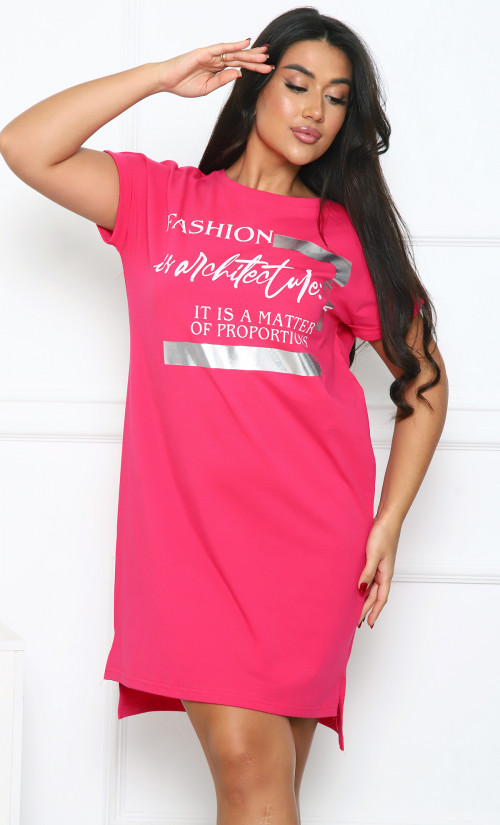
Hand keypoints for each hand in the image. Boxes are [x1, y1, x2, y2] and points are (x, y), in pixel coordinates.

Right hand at [157, 38, 271, 96]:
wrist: (166, 81)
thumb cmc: (183, 84)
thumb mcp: (207, 87)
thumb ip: (222, 80)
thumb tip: (239, 74)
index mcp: (217, 69)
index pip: (239, 67)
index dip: (253, 68)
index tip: (267, 70)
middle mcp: (216, 60)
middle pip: (240, 59)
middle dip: (256, 60)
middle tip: (271, 61)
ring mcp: (211, 55)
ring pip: (235, 53)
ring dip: (249, 54)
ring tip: (264, 54)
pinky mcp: (205, 52)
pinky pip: (223, 47)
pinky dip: (234, 44)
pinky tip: (246, 42)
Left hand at [357, 514, 401, 628]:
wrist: (387, 518)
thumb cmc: (383, 534)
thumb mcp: (373, 555)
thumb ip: (367, 573)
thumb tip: (360, 590)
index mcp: (386, 574)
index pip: (380, 599)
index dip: (374, 612)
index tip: (368, 624)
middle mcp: (383, 572)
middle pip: (375, 595)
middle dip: (367, 609)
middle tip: (357, 621)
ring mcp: (379, 566)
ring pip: (371, 587)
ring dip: (364, 598)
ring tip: (355, 608)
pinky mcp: (375, 559)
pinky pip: (369, 577)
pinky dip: (363, 585)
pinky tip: (357, 586)